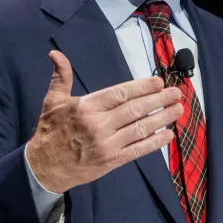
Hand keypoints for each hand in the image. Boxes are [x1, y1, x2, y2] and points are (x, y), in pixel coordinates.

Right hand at [25, 50, 181, 193]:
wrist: (44, 168)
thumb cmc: (50, 131)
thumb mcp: (52, 101)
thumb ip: (61, 76)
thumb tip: (56, 55)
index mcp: (87, 107)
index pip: (120, 94)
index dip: (142, 87)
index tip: (159, 82)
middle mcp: (99, 125)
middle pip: (135, 110)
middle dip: (159, 100)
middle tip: (177, 93)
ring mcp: (107, 145)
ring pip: (140, 129)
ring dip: (162, 118)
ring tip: (178, 109)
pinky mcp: (112, 161)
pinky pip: (137, 150)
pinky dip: (154, 142)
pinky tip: (168, 134)